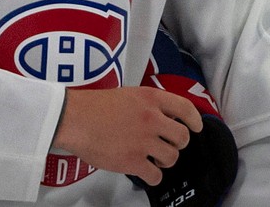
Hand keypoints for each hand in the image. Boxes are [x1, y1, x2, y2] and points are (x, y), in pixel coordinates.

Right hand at [51, 86, 201, 184]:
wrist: (72, 118)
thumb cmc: (93, 106)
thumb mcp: (126, 94)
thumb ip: (147, 104)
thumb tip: (163, 118)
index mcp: (150, 99)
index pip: (186, 109)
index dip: (195, 120)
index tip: (196, 127)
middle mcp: (152, 119)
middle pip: (183, 137)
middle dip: (176, 143)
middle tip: (166, 144)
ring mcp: (144, 141)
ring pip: (172, 158)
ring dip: (164, 160)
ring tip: (151, 157)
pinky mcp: (133, 161)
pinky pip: (156, 175)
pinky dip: (151, 175)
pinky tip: (143, 170)